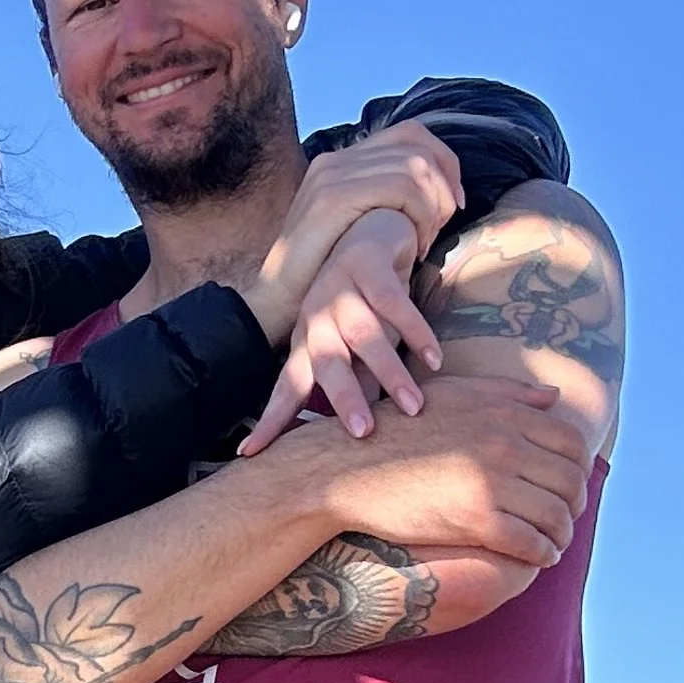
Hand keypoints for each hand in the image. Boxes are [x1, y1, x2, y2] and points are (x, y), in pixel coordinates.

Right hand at [241, 122, 461, 344]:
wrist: (273, 302)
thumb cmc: (319, 277)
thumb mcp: (354, 231)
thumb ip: (381, 206)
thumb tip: (430, 197)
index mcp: (341, 162)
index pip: (409, 134)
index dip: (444, 162)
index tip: (454, 203)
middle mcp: (336, 160)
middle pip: (417, 145)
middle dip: (445, 184)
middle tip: (443, 226)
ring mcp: (332, 175)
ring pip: (414, 166)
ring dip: (434, 205)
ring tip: (424, 241)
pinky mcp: (334, 198)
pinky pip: (401, 189)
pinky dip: (421, 216)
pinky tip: (413, 247)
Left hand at [241, 208, 439, 450]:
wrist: (372, 229)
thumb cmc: (364, 300)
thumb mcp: (356, 345)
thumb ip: (355, 380)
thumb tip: (358, 433)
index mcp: (307, 340)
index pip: (287, 386)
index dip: (271, 418)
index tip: (249, 454)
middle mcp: (317, 316)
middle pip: (326, 361)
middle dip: (343, 397)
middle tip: (363, 433)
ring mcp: (340, 287)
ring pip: (362, 334)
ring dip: (388, 371)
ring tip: (414, 407)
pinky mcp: (367, 264)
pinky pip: (394, 303)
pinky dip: (416, 331)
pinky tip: (434, 360)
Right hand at [279, 374, 589, 565]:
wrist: (345, 468)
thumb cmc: (397, 431)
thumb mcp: (453, 394)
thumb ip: (508, 392)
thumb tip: (555, 399)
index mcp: (503, 413)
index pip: (571, 443)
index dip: (579, 469)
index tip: (569, 487)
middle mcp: (504, 443)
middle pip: (570, 481)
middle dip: (575, 505)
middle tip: (565, 520)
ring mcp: (491, 481)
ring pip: (555, 515)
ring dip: (562, 534)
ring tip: (554, 542)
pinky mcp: (474, 518)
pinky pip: (529, 542)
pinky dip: (543, 553)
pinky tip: (539, 558)